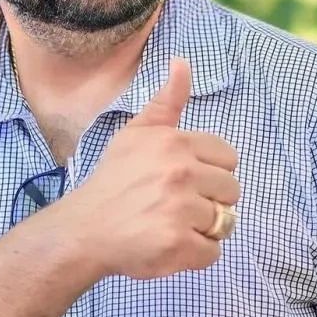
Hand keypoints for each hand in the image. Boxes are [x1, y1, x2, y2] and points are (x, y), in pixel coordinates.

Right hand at [58, 57, 239, 279]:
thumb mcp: (137, 133)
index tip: (184, 180)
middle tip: (176, 206)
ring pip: (225, 223)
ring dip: (203, 229)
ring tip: (172, 224)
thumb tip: (182, 61)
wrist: (84, 229)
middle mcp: (180, 172)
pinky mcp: (177, 244)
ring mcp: (180, 210)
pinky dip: (196, 255)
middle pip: (232, 191)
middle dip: (210, 201)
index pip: (228, 158)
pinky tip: (170, 245)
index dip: (210, 172)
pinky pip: (213, 252)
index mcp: (175, 143)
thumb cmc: (114, 180)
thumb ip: (166, 102)